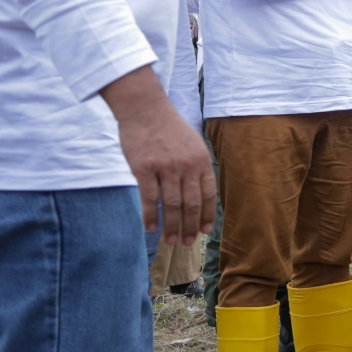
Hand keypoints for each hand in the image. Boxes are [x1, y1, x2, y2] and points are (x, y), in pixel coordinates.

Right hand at [101, 66, 215, 245]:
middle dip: (189, 227)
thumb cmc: (167, 127)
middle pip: (190, 204)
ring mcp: (165, 167)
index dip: (206, 215)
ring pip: (170, 205)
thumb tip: (197, 193)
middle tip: (186, 243)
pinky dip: (150, 216)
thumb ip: (195, 167)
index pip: (208, 195)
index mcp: (201, 160)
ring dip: (171, 227)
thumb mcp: (192, 144)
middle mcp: (186, 165)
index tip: (204, 231)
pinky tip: (150, 228)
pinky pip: (149, 198)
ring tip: (170, 241)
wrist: (145, 108)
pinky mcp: (143, 168)